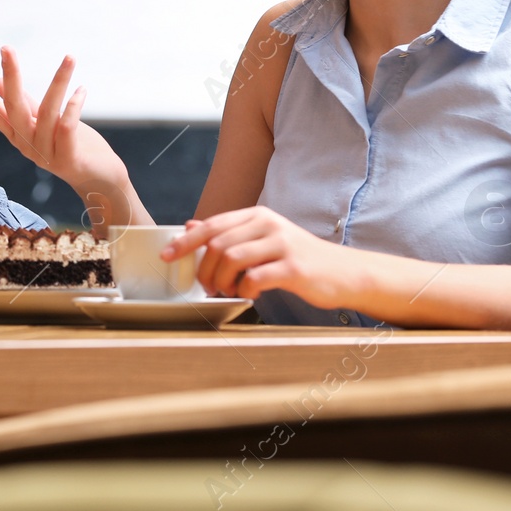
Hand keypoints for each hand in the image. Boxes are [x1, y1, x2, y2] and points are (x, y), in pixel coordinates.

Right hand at [0, 47, 141, 233]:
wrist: (99, 179)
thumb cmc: (73, 146)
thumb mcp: (45, 122)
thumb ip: (25, 104)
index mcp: (18, 136)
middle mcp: (27, 145)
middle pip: (14, 108)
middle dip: (11, 76)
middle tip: (6, 48)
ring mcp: (46, 154)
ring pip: (48, 112)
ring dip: (59, 81)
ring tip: (69, 58)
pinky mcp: (68, 160)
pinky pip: (67, 128)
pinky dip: (73, 106)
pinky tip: (81, 89)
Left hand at [164, 207, 356, 307]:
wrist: (344, 272)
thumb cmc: (298, 258)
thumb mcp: (262, 239)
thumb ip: (229, 233)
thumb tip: (190, 226)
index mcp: (257, 215)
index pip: (211, 226)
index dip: (184, 242)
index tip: (165, 256)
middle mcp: (268, 224)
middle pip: (217, 244)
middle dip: (204, 270)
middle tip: (207, 287)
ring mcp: (282, 244)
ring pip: (231, 259)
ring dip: (222, 281)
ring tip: (228, 291)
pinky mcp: (293, 267)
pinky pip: (254, 278)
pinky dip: (245, 290)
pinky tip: (251, 294)